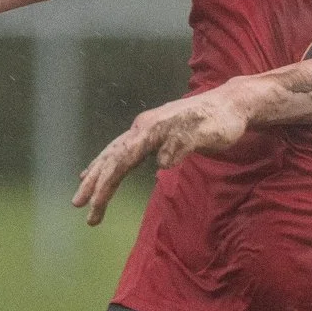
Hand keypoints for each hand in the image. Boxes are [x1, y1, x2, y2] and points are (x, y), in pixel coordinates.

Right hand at [72, 79, 262, 224]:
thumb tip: (160, 163)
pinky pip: (123, 150)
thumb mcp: (207, 135)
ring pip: (113, 153)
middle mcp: (143, 127)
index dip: (105, 184)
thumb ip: (182, 146)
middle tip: (78, 206)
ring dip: (96, 175)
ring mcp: (147, 128)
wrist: (233, 104)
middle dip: (94, 183)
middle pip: (110, 157)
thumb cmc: (222, 122)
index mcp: (151, 129)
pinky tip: (97, 170)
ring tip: (81, 195)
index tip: (94, 206)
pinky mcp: (154, 132)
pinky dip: (107, 163)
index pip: (121, 160)